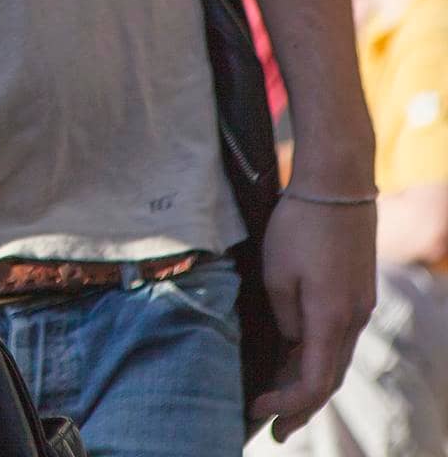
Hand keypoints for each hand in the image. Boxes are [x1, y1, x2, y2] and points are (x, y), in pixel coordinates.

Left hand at [249, 195, 375, 438]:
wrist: (336, 186)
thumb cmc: (299, 224)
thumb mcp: (276, 271)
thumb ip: (283, 316)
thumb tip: (291, 339)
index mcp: (331, 319)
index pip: (314, 381)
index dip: (287, 403)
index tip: (257, 411)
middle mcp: (352, 320)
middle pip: (328, 378)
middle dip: (300, 407)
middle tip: (273, 429)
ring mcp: (358, 307)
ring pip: (334, 358)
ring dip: (308, 381)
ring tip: (278, 400)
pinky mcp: (355, 293)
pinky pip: (336, 337)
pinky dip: (316, 355)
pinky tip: (294, 358)